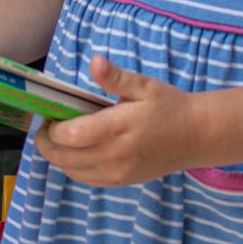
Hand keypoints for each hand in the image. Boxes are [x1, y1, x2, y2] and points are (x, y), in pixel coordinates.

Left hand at [34, 54, 199, 185]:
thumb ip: (115, 76)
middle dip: (46, 142)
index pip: (71, 135)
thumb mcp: (143, 84)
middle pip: (63, 157)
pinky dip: (72, 166)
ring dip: (58, 155)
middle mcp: (116, 156)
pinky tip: (76, 149)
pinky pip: (85, 179)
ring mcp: (118, 173)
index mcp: (119, 128)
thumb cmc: (168, 105)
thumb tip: (95, 61)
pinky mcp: (121, 182)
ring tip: (61, 135)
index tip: (49, 112)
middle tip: (48, 123)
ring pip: (71, 171)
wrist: (196, 136)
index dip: (51, 127)